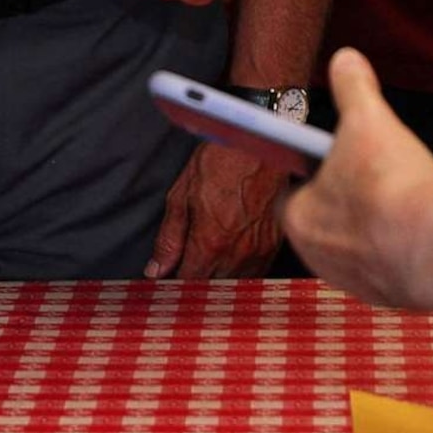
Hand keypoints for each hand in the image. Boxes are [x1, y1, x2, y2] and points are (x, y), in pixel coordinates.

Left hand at [145, 142, 289, 278]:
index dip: (175, 289)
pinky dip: (242, 274)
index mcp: (210, 243)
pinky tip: (230, 264)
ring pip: (236, 286)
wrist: (259, 142)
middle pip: (213, 290)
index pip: (189, 285)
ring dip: (220, 284)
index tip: (167, 285)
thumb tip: (156, 269)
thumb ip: (169, 238)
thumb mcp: (181, 195)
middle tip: (185, 276)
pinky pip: (257, 273)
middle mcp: (237, 253)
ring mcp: (259, 250)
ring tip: (207, 271)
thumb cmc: (220, 161)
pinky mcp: (275, 243)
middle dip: (197, 287)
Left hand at [281, 50, 432, 308]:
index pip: (290, 194)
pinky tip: (427, 228)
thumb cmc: (392, 184)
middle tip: (375, 175)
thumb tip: (345, 58)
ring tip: (405, 198)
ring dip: (375, 229)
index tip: (332, 158)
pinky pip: (393, 270)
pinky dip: (405, 251)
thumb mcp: (370, 120)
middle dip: (346, 201)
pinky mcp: (395, 300)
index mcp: (298, 218)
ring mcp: (357, 284)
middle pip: (325, 223)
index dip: (311, 173)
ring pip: (358, 250)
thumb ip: (354, 88)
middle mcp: (319, 260)